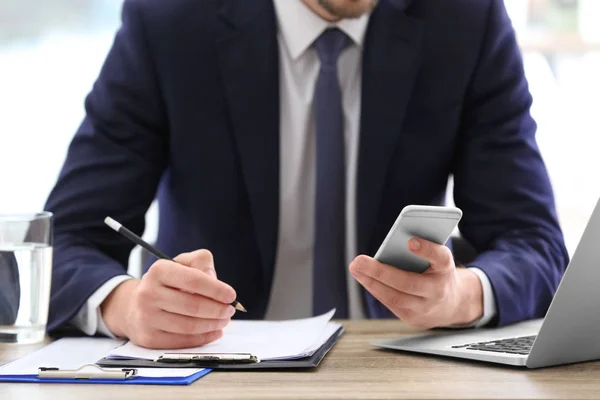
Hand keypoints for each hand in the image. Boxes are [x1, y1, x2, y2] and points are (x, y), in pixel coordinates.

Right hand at [101, 249, 236, 348]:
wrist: (134, 305)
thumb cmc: (165, 283)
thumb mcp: (181, 263)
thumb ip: (201, 263)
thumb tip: (216, 282)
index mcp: (159, 270)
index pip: (193, 280)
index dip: (216, 289)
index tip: (231, 295)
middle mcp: (149, 293)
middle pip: (193, 306)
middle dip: (218, 309)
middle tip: (230, 309)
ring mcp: (147, 317)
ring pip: (189, 326)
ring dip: (213, 324)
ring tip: (224, 320)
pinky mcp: (149, 338)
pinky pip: (183, 341)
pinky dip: (204, 338)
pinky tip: (214, 331)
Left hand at [349, 238, 482, 328]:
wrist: (453, 304)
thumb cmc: (438, 273)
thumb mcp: (436, 259)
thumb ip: (420, 250)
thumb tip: (394, 242)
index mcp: (445, 269)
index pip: (440, 258)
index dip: (427, 250)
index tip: (411, 242)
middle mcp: (437, 290)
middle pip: (408, 283)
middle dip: (380, 272)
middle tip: (359, 261)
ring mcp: (425, 307)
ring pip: (395, 297)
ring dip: (371, 282)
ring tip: (356, 269)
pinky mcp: (413, 318)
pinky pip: (391, 303)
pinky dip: (375, 289)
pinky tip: (363, 278)